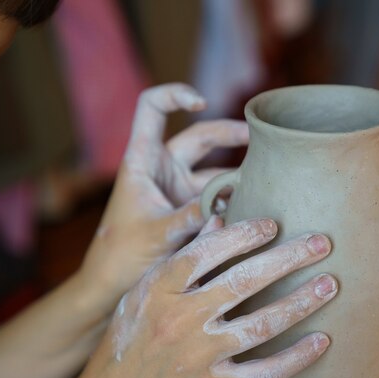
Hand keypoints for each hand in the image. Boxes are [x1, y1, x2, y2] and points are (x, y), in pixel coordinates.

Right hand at [46, 218, 337, 377]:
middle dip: (288, 258)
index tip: (273, 223)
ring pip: (261, 324)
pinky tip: (322, 341)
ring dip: (301, 302)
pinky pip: (263, 374)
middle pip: (243, 281)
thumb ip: (180, 259)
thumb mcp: (142, 293)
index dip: (244, 233)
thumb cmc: (127, 339)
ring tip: (330, 284)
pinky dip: (295, 358)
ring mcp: (197, 355)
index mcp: (158, 290)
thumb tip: (218, 221)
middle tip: (322, 241)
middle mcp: (180, 319)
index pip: (207, 251)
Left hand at [77, 83, 248, 308]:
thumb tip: (229, 205)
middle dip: (231, 135)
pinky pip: (217, 197)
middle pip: (200, 137)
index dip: (175, 95)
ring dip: (237, 174)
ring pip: (213, 169)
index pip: (152, 108)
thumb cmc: (122, 253)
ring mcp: (177, 188)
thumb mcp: (158, 233)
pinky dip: (234, 200)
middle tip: (261, 141)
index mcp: (142, 160)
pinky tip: (254, 208)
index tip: (201, 102)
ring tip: (266, 179)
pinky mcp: (189, 209)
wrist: (112, 283)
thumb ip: (191, 217)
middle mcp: (161, 168)